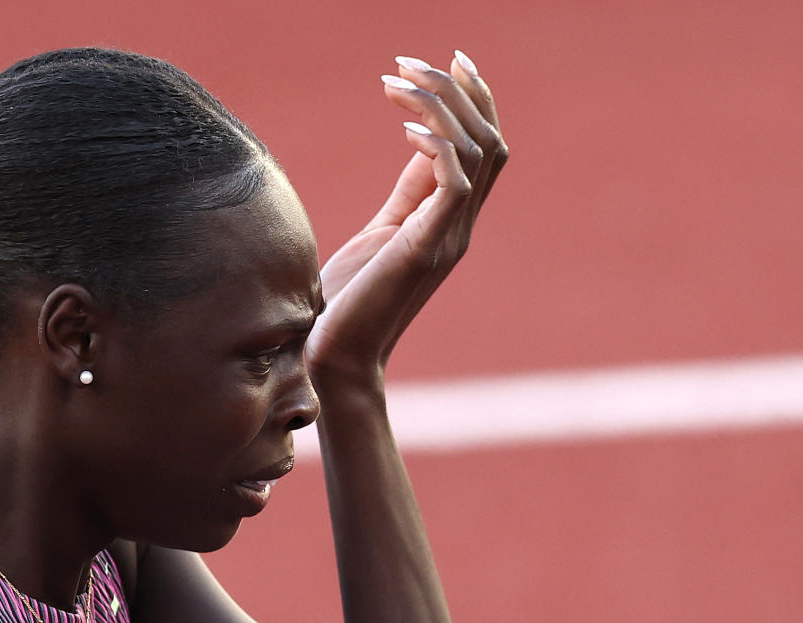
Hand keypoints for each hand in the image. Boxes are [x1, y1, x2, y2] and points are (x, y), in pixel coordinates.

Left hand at [305, 50, 507, 390]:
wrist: (336, 360)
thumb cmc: (347, 302)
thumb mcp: (380, 234)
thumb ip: (406, 196)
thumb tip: (419, 146)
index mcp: (449, 223)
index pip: (481, 149)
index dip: (471, 101)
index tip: (443, 61)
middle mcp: (457, 228)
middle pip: (489, 141)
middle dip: (456, 91)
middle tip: (408, 62)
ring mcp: (446, 240)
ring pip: (477, 153)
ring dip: (439, 107)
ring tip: (396, 83)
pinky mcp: (425, 250)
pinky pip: (454, 184)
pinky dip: (437, 147)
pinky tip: (405, 129)